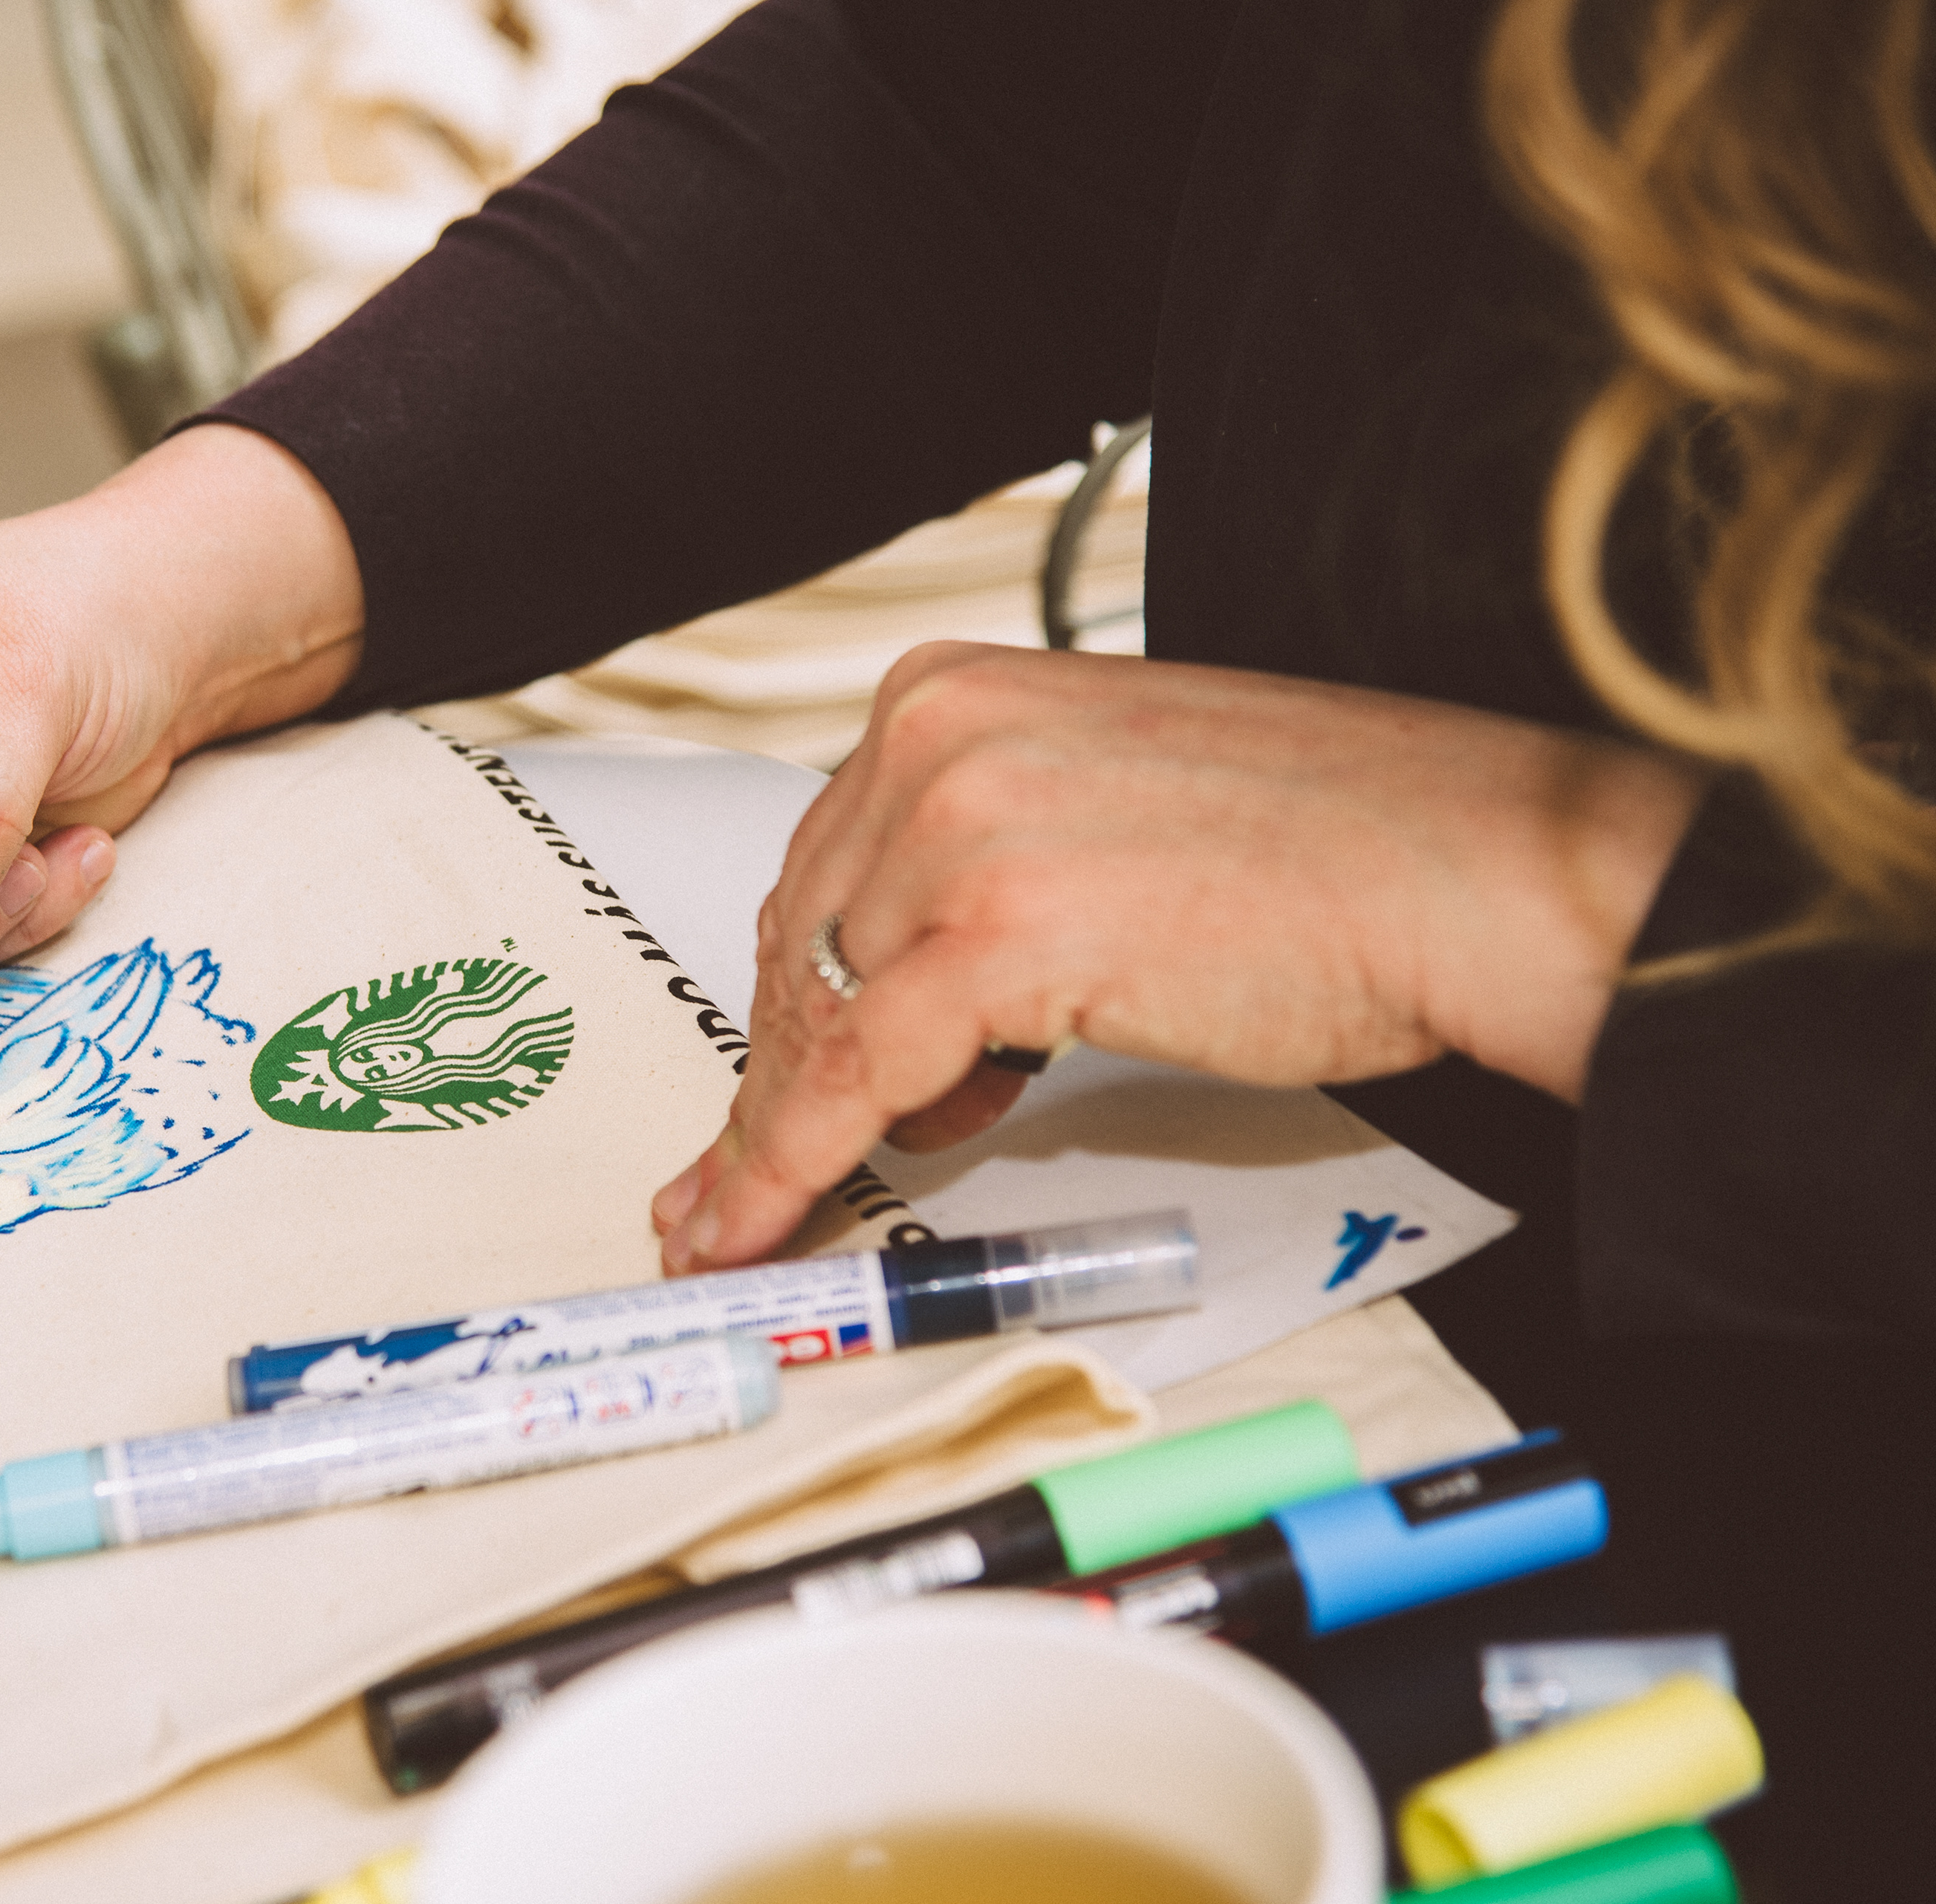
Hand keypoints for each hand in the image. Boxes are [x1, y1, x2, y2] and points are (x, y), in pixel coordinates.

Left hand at [651, 641, 1706, 1270]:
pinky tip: (755, 1223)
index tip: (755, 1079)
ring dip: (797, 1130)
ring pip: (818, 1016)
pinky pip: (856, 1077)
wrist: (1470, 872)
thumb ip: (984, 866)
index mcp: (953, 693)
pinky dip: (792, 1165)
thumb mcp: (1101, 812)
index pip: (820, 868)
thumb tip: (905, 987)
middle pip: (804, 944)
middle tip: (753, 1175)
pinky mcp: (998, 932)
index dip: (790, 1001)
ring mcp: (963, 827)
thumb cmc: (1331, 851)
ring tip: (789, 1207)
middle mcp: (938, 737)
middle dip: (785, 1075)